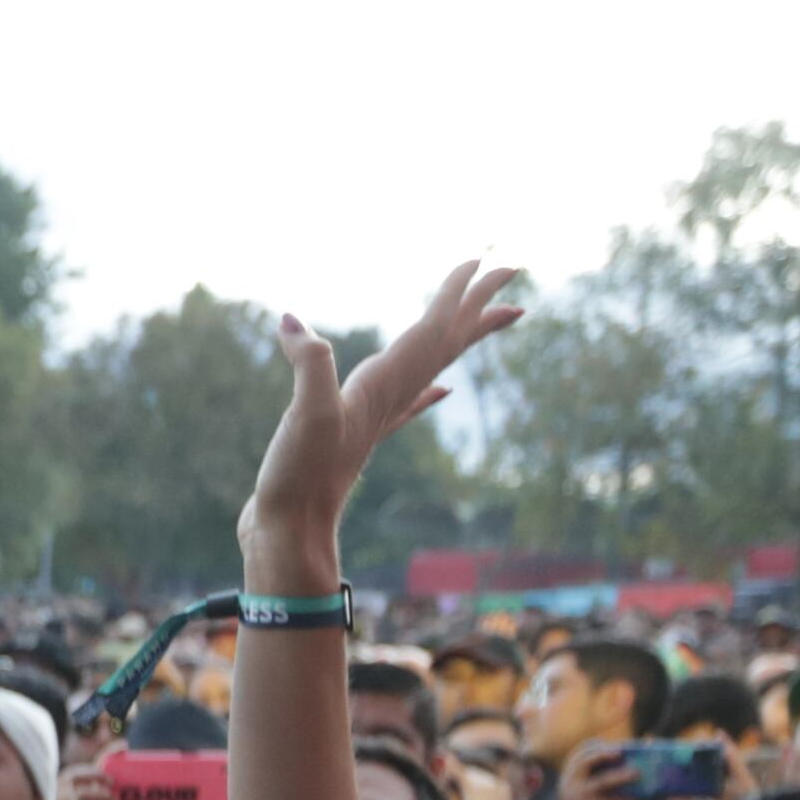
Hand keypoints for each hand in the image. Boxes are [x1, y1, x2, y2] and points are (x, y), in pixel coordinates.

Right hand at [241, 262, 523, 587]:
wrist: (288, 536)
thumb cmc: (298, 479)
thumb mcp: (303, 417)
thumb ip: (307, 366)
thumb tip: (291, 322)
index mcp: (382, 386)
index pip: (432, 330)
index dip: (456, 296)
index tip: (481, 263)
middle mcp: (389, 398)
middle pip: (445, 344)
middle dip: (477, 308)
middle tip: (510, 274)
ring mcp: (377, 419)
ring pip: (431, 368)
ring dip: (458, 339)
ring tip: (486, 318)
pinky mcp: (359, 436)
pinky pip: (409, 404)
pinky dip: (429, 390)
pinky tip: (441, 391)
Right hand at [556, 740, 643, 799]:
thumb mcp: (585, 791)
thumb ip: (599, 777)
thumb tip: (630, 764)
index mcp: (568, 775)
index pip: (580, 753)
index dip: (596, 746)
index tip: (614, 745)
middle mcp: (569, 783)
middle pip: (585, 761)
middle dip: (604, 754)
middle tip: (622, 753)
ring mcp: (576, 797)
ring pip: (602, 782)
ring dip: (621, 776)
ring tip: (638, 774)